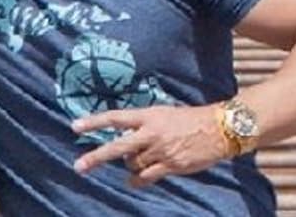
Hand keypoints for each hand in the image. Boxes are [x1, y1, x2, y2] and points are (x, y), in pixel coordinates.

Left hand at [72, 104, 230, 187]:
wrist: (220, 128)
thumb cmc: (189, 119)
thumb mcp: (163, 113)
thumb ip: (142, 124)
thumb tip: (124, 139)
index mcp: (148, 116)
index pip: (115, 118)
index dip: (94, 122)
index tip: (75, 126)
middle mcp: (151, 133)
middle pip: (117, 146)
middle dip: (96, 157)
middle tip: (78, 166)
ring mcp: (161, 150)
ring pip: (132, 163)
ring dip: (130, 164)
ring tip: (140, 159)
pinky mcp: (172, 165)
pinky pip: (146, 177)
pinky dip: (137, 180)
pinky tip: (133, 181)